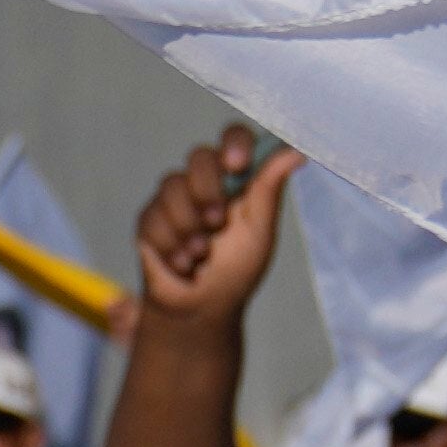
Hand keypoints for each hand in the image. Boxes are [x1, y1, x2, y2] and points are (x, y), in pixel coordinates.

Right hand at [133, 127, 292, 329]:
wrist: (200, 309)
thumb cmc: (236, 270)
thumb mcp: (260, 231)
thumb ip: (270, 189)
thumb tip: (296, 151)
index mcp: (236, 179)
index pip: (234, 137)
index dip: (234, 143)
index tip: (237, 165)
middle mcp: (204, 181)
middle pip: (199, 156)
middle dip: (207, 191)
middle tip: (216, 223)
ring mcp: (174, 198)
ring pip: (171, 186)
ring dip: (189, 227)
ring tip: (200, 255)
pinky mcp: (149, 218)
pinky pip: (153, 217)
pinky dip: (171, 245)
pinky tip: (181, 263)